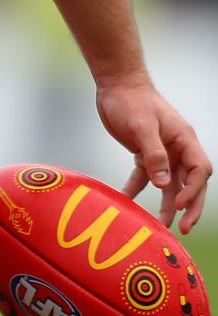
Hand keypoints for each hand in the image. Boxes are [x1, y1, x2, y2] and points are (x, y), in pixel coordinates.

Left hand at [96, 74, 211, 232]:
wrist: (116, 85)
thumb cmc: (131, 101)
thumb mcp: (142, 126)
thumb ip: (153, 154)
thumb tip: (163, 185)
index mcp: (185, 140)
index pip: (200, 171)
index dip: (194, 190)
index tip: (180, 205)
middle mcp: (178, 148)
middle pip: (190, 183)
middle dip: (189, 206)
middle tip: (182, 229)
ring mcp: (162, 152)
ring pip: (168, 184)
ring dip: (165, 204)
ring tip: (159, 226)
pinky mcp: (144, 153)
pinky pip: (144, 177)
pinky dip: (137, 189)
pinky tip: (127, 202)